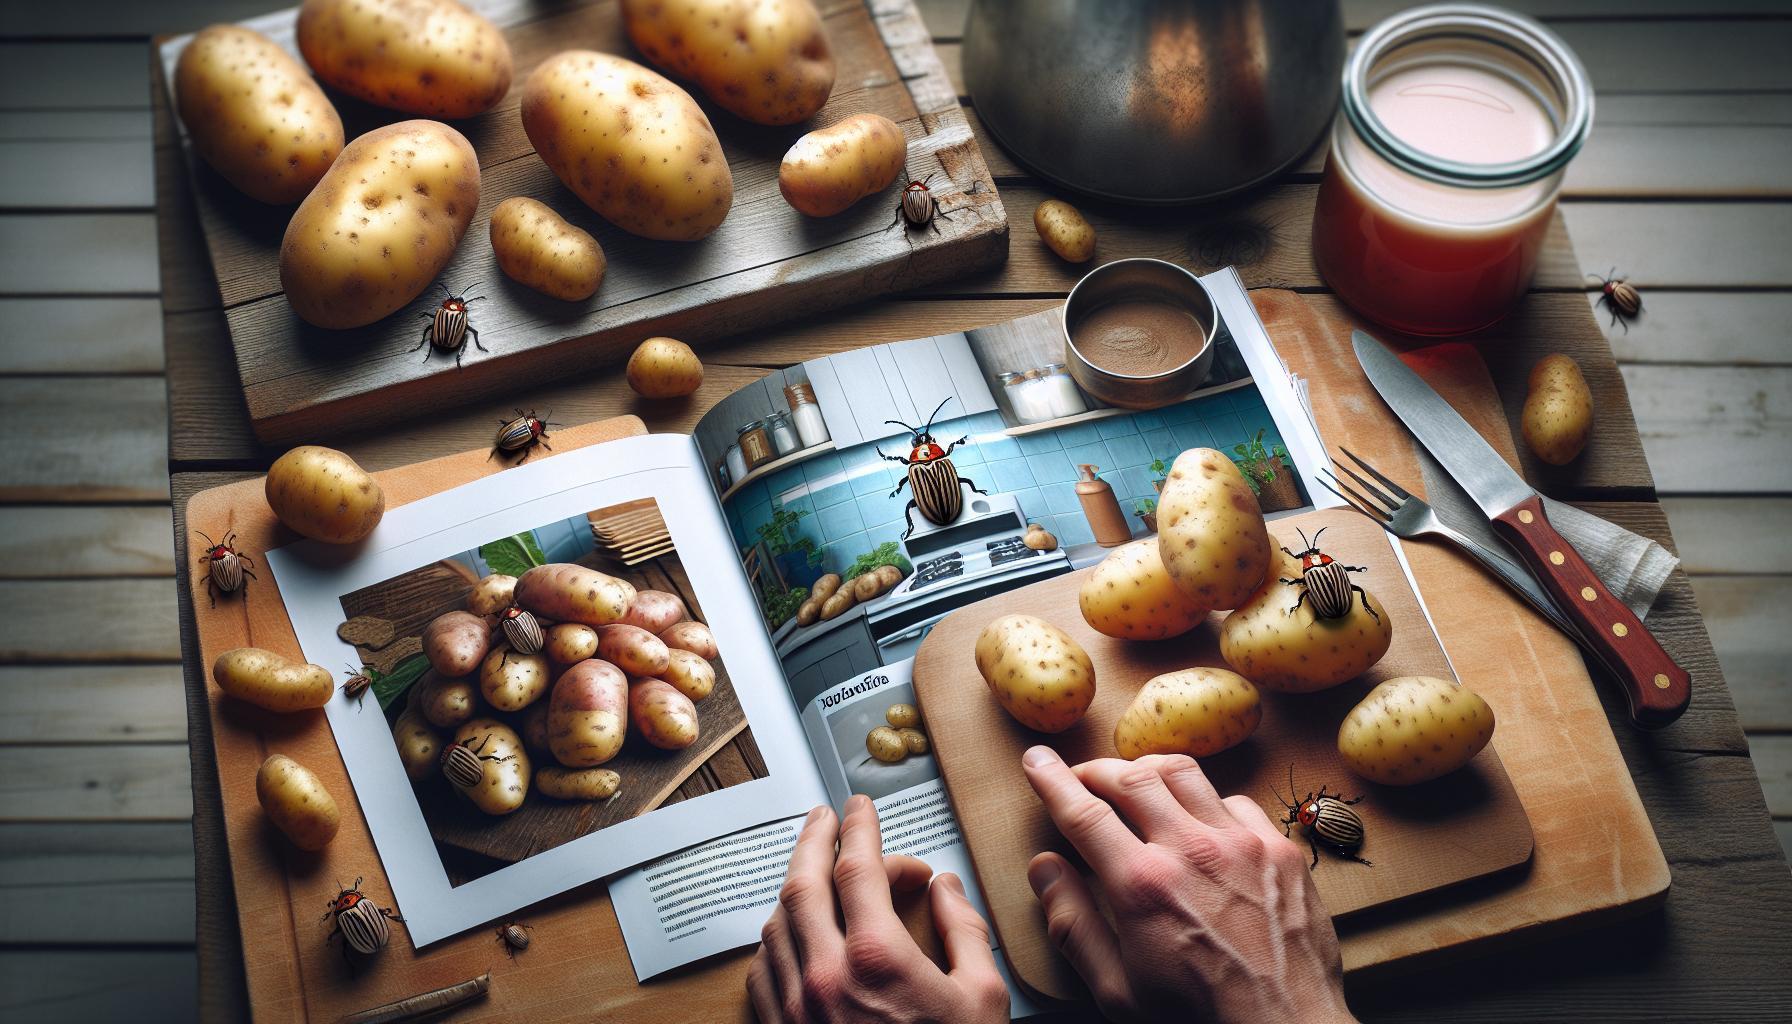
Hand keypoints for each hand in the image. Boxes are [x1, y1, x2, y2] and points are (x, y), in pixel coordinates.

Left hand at [748, 795, 1009, 1023]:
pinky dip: (778, 941)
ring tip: (818, 875)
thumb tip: (945, 886)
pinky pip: (762, 972)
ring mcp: (793, 1009)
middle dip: (813, 840)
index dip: (860, 827)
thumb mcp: (983, 1000)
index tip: (862, 806)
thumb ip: (965, 932)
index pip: (857, 866)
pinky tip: (798, 938)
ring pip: (776, 925)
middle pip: (802, 883)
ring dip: (796, 890)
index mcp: (876, 957)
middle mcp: (824, 976)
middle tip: (827, 817)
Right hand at [1022, 746, 1355, 1023]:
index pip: (1083, 812)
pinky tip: (1198, 820)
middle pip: (1131, 778)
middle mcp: (1192, 851)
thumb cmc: (1199, 1020)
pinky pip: (1235, 801)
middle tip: (1082, 778)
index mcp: (1143, 886)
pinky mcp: (1281, 850)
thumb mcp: (1117, 991)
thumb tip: (1045, 869)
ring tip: (1135, 783)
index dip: (1053, 781)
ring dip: (1149, 771)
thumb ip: (1073, 925)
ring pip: (1184, 774)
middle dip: (1097, 770)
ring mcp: (1243, 844)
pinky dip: (1206, 800)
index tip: (1038, 761)